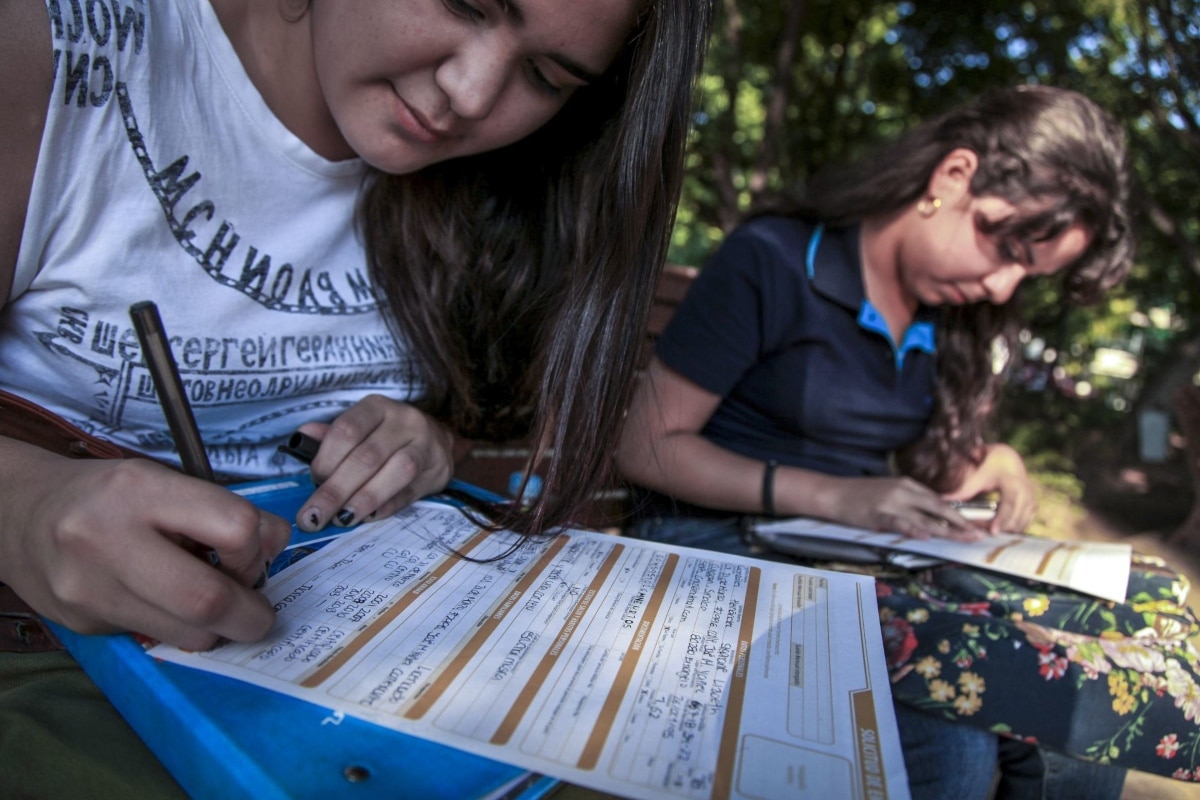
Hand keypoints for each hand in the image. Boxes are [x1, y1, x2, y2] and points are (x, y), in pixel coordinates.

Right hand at [0, 445, 290, 650]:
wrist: (19, 513)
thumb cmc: (108, 495)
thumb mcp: (163, 480)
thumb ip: (218, 512)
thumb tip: (273, 550)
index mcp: (142, 490)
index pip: (235, 528)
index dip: (260, 550)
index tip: (258, 556)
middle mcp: (109, 538)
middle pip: (209, 598)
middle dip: (251, 615)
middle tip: (260, 614)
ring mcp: (91, 588)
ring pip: (187, 634)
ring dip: (218, 630)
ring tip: (215, 607)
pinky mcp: (84, 623)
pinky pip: (156, 639)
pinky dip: (180, 630)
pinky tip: (171, 607)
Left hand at [294, 395, 454, 531]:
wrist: (437, 440)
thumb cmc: (388, 436)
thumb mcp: (362, 427)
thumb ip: (332, 436)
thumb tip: (303, 437)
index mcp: (378, 407)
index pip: (347, 429)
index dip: (326, 459)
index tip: (313, 481)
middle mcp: (405, 421)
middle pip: (368, 457)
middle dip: (336, 490)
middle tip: (314, 516)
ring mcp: (426, 446)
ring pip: (397, 472)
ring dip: (364, 499)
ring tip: (342, 519)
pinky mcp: (437, 472)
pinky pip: (411, 492)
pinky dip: (386, 508)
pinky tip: (367, 518)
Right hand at [817, 475, 984, 540]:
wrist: (833, 493)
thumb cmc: (859, 494)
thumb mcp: (888, 492)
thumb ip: (909, 501)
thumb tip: (931, 517)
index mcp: (907, 484)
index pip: (939, 501)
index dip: (959, 514)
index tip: (975, 525)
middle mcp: (903, 491)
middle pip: (939, 507)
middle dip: (961, 522)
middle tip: (979, 534)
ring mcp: (891, 502)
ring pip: (925, 517)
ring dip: (947, 529)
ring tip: (965, 538)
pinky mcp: (878, 514)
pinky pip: (900, 522)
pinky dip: (914, 528)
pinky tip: (926, 535)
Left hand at [944, 443, 1035, 533]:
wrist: (1008, 459)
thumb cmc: (991, 465)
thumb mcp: (979, 474)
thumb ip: (964, 489)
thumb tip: (944, 499)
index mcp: (1013, 482)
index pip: (1010, 503)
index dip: (1002, 519)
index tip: (993, 531)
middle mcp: (1026, 492)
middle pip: (1017, 516)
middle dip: (1002, 527)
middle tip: (984, 533)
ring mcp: (1030, 499)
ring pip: (1022, 521)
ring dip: (1007, 529)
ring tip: (988, 531)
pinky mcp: (1031, 505)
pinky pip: (1025, 521)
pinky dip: (1013, 527)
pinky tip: (1000, 530)